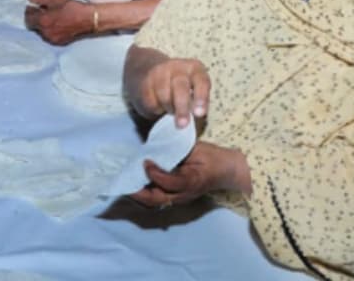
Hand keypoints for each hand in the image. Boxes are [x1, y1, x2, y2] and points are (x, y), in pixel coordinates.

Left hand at [24, 0, 91, 45]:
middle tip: (42, 11)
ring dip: (42, 24)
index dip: (29, 11)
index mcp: (42, 21)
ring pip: (41, 31)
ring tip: (51, 17)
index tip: (33, 7)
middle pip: (33, 25)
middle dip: (35, 18)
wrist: (88, 19)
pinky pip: (49, 36)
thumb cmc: (72, 7)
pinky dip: (49, 30)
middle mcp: (45, 32)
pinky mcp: (58, 42)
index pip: (27, 18)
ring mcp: (51, 38)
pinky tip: (56, 24)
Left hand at [128, 141, 251, 208]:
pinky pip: (159, 199)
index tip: (145, 161)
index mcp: (191, 180)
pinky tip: (137, 186)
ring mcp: (181, 198)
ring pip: (156, 202)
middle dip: (139, 192)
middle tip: (125, 182)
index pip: (168, 182)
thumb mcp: (196, 150)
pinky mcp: (178, 197)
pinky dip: (146, 194)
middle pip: (157, 199)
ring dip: (140, 195)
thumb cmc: (212, 158)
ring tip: (126, 185)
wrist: (228, 170)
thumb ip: (177, 152)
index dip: (154, 172)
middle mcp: (184, 193)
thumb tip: (155, 150)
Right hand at [130, 54, 210, 127]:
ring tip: (171, 109)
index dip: (201, 98)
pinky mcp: (145, 81)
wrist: (148, 70)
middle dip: (182, 109)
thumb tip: (195, 115)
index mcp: (194, 68)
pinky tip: (159, 105)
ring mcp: (159, 72)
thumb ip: (196, 99)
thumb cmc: (178, 85)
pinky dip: (156, 108)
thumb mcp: (193, 87)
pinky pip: (151, 101)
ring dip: (168, 108)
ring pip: (165, 97)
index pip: (201, 82)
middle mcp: (177, 67)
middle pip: (181, 89)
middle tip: (182, 124)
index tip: (199, 113)